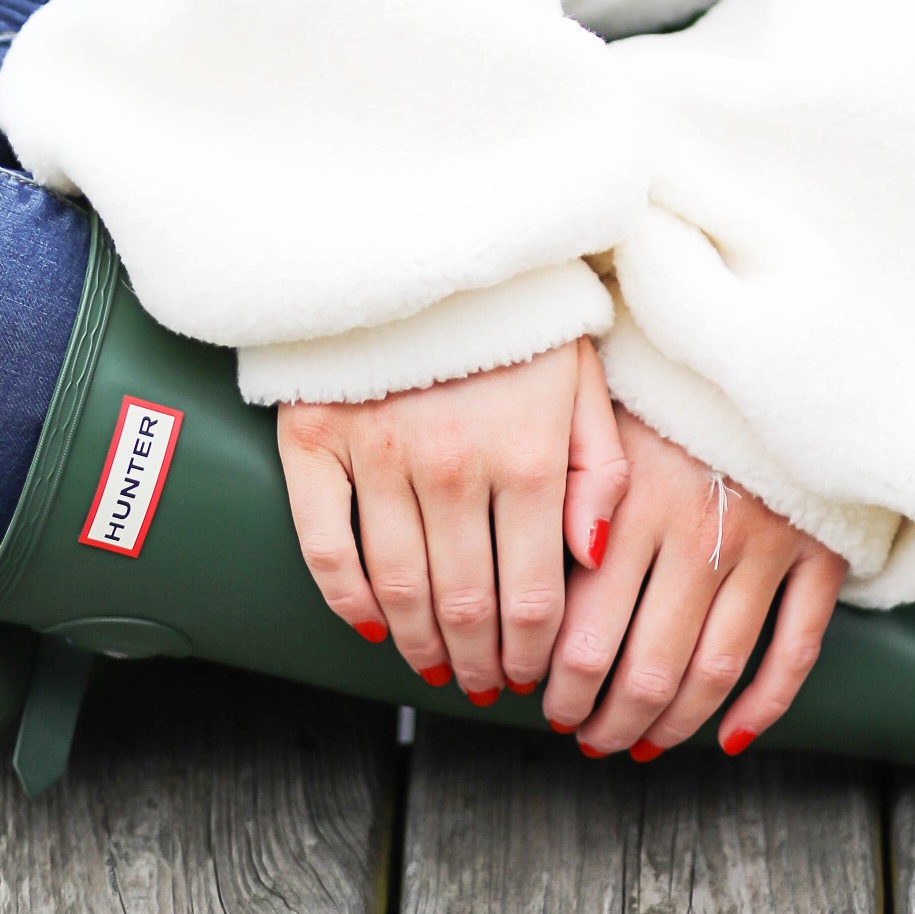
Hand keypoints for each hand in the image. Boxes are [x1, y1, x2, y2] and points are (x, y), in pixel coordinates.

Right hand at [276, 337, 628, 700]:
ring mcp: (377, 452)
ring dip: (420, 644)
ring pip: (398, 590)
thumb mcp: (583, 378)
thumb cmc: (513, 312)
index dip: (533, 654)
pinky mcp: (315, 436)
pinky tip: (372, 625)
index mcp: (526, 454)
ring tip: (436, 666)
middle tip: (483, 683)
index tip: (532, 675)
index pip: (533, 598)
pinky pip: (325, 546)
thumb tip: (591, 560)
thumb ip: (599, 471)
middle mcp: (452, 463)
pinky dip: (347, 600)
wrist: (425, 230)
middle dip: (479, 663)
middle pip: (465, 607)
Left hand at [544, 410, 845, 757]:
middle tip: (584, 735)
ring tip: (637, 742)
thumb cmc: (668, 383)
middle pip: (647, 667)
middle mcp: (700, 529)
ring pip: (713, 671)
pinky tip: (729, 737)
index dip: (559, 686)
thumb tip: (522, 589)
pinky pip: (795, 651)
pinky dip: (763, 705)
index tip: (541, 702)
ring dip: (670, 724)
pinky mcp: (820, 551)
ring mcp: (766, 545)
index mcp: (637, 497)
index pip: (586, 631)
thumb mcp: (602, 413)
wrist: (771, 343)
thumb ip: (566, 494)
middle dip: (607, 719)